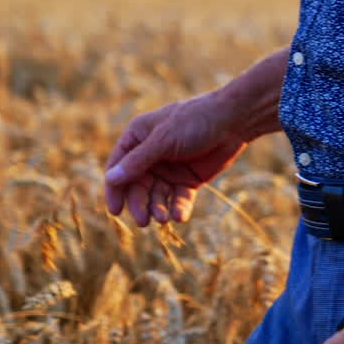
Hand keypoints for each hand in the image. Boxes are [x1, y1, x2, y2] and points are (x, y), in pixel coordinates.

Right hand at [104, 91, 249, 225]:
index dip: (115, 189)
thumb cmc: (193, 121)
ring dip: (158, 208)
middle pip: (138, 186)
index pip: (119, 167)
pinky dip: (179, 208)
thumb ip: (138, 161)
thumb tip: (112, 179)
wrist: (232, 122)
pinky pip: (180, 198)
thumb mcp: (163, 140)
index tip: (114, 210)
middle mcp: (150, 156)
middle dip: (139, 204)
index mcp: (137, 139)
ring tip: (164, 218)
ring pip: (158, 195)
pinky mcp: (189, 180)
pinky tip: (180, 217)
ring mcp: (170, 169)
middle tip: (143, 221)